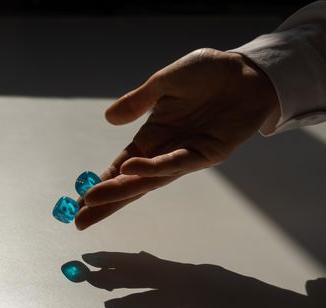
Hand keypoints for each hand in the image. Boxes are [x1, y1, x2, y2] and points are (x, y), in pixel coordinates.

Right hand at [75, 48, 279, 229]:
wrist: (245, 71)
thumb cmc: (206, 73)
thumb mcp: (163, 83)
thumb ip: (137, 101)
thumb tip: (108, 119)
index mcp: (153, 136)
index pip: (122, 166)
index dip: (102, 182)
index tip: (80, 198)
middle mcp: (165, 151)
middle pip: (131, 183)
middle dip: (106, 201)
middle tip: (80, 219)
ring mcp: (186, 155)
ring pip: (149, 180)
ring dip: (122, 191)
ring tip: (94, 199)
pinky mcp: (207, 154)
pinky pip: (176, 163)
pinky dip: (153, 168)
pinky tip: (130, 169)